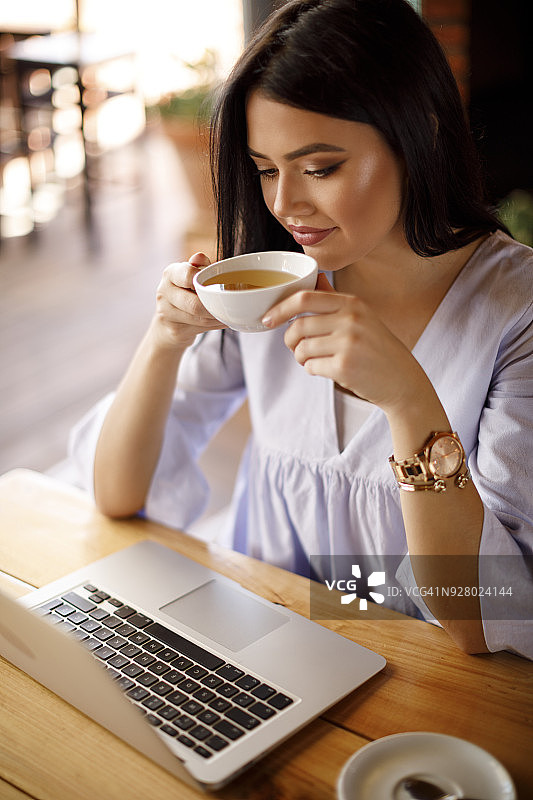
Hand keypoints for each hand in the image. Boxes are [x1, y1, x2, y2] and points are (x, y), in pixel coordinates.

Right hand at [154, 252, 225, 348]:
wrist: (167, 323)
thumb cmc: (184, 293)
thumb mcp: (189, 276)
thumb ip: (198, 266)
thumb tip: (201, 256)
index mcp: (170, 274)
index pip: (189, 275)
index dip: (205, 281)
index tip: (217, 285)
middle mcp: (164, 292)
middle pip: (195, 304)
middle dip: (215, 306)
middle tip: (230, 305)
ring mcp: (166, 313)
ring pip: (200, 318)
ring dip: (218, 317)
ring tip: (230, 313)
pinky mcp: (174, 330)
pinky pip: (201, 328)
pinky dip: (215, 325)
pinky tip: (222, 321)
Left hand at [263, 273, 419, 412]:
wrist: (402, 380)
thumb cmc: (378, 349)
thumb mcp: (362, 317)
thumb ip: (335, 300)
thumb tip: (313, 277)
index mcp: (352, 303)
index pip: (304, 298)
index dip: (280, 308)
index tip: (267, 318)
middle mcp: (350, 319)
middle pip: (298, 326)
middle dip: (290, 340)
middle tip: (296, 348)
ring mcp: (348, 343)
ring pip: (302, 349)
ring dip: (301, 358)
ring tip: (314, 360)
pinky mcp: (344, 367)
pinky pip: (311, 367)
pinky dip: (313, 370)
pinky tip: (328, 370)